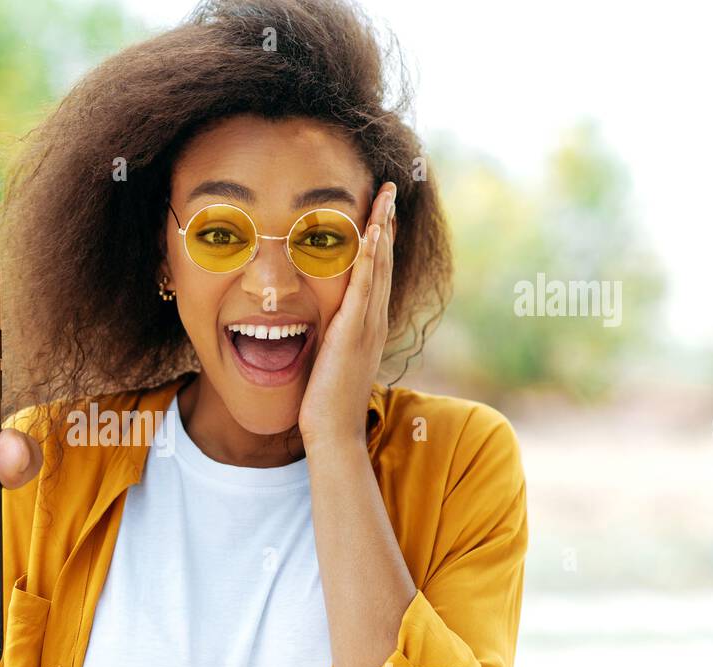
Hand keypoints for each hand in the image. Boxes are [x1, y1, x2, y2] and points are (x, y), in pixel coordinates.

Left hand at [297, 180, 396, 449]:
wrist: (333, 430)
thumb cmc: (327, 401)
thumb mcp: (331, 360)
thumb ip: (332, 340)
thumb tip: (323, 328)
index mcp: (368, 325)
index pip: (376, 273)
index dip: (380, 241)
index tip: (381, 213)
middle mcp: (374, 321)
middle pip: (384, 262)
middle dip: (386, 224)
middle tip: (389, 190)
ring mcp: (367, 325)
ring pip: (378, 268)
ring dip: (382, 230)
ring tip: (385, 198)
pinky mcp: (353, 332)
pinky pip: (364, 287)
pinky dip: (370, 259)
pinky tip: (371, 234)